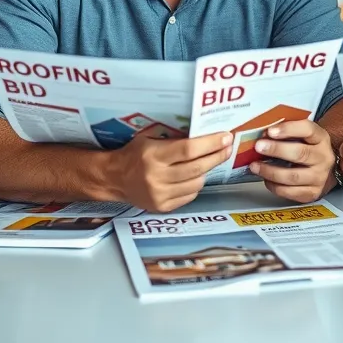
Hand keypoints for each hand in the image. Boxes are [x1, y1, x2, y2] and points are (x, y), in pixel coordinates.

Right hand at [109, 132, 232, 211]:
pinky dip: (195, 185)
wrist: (113, 179)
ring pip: (197, 183)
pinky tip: (192, 177)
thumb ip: (175, 140)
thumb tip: (207, 135)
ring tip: (207, 162)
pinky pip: (190, 195)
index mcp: (154, 156)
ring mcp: (159, 195)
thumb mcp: (150, 140)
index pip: (189, 150)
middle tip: (228, 148)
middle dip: (217, 156)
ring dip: (206, 171)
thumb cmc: (134, 154)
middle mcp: (157, 177)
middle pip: (197, 168)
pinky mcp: (162, 207)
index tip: (226, 138)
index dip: (211, 144)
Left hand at [249, 120, 334, 203]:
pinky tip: (266, 179)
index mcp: (321, 138)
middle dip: (276, 149)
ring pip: (293, 176)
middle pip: (300, 153)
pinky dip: (274, 186)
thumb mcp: (303, 136)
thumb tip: (263, 133)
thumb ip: (287, 132)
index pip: (308, 130)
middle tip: (259, 146)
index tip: (270, 131)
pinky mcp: (312, 193)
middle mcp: (323, 158)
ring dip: (270, 171)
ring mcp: (319, 177)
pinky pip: (290, 192)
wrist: (325, 170)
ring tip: (255, 166)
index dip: (289, 129)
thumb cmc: (308, 149)